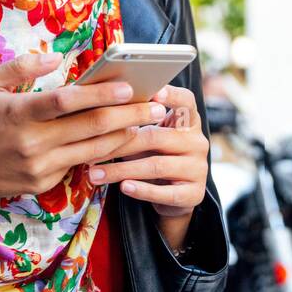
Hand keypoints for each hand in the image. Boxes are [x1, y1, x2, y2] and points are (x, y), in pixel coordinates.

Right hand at [0, 52, 166, 207]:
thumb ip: (22, 67)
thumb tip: (56, 59)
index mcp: (20, 113)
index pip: (67, 102)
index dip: (100, 94)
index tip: (129, 85)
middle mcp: (33, 142)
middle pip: (91, 128)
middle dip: (129, 115)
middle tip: (157, 104)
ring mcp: (40, 167)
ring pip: (94, 150)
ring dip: (126, 136)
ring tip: (149, 121)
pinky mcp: (44, 183)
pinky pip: (82, 164)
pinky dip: (105, 152)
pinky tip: (124, 139)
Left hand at [86, 84, 207, 220]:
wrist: (174, 196)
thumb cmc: (155, 155)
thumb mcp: (150, 135)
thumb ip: (137, 121)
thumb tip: (99, 106)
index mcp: (189, 120)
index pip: (186, 101)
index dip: (171, 95)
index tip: (152, 95)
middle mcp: (198, 141)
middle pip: (157, 136)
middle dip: (121, 143)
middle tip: (92, 149)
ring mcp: (198, 168)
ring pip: (156, 165)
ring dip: (122, 170)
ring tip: (95, 174)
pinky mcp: (195, 194)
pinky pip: (166, 192)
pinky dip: (142, 190)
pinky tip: (123, 187)